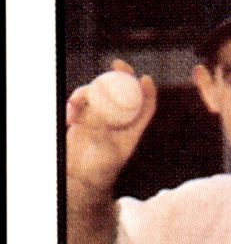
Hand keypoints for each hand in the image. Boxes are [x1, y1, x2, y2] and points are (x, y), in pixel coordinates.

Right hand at [66, 59, 156, 194]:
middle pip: (123, 92)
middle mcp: (117, 121)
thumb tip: (105, 116)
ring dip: (90, 90)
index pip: (145, 107)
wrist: (81, 180)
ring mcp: (100, 118)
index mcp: (131, 130)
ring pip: (99, 93)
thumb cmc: (100, 171)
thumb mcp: (111, 154)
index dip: (148, 92)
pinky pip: (80, 103)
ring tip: (77, 103)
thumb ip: (111, 136)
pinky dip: (75, 103)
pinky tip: (70, 116)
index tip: (145, 79)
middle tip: (118, 63)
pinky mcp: (83, 119)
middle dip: (122, 74)